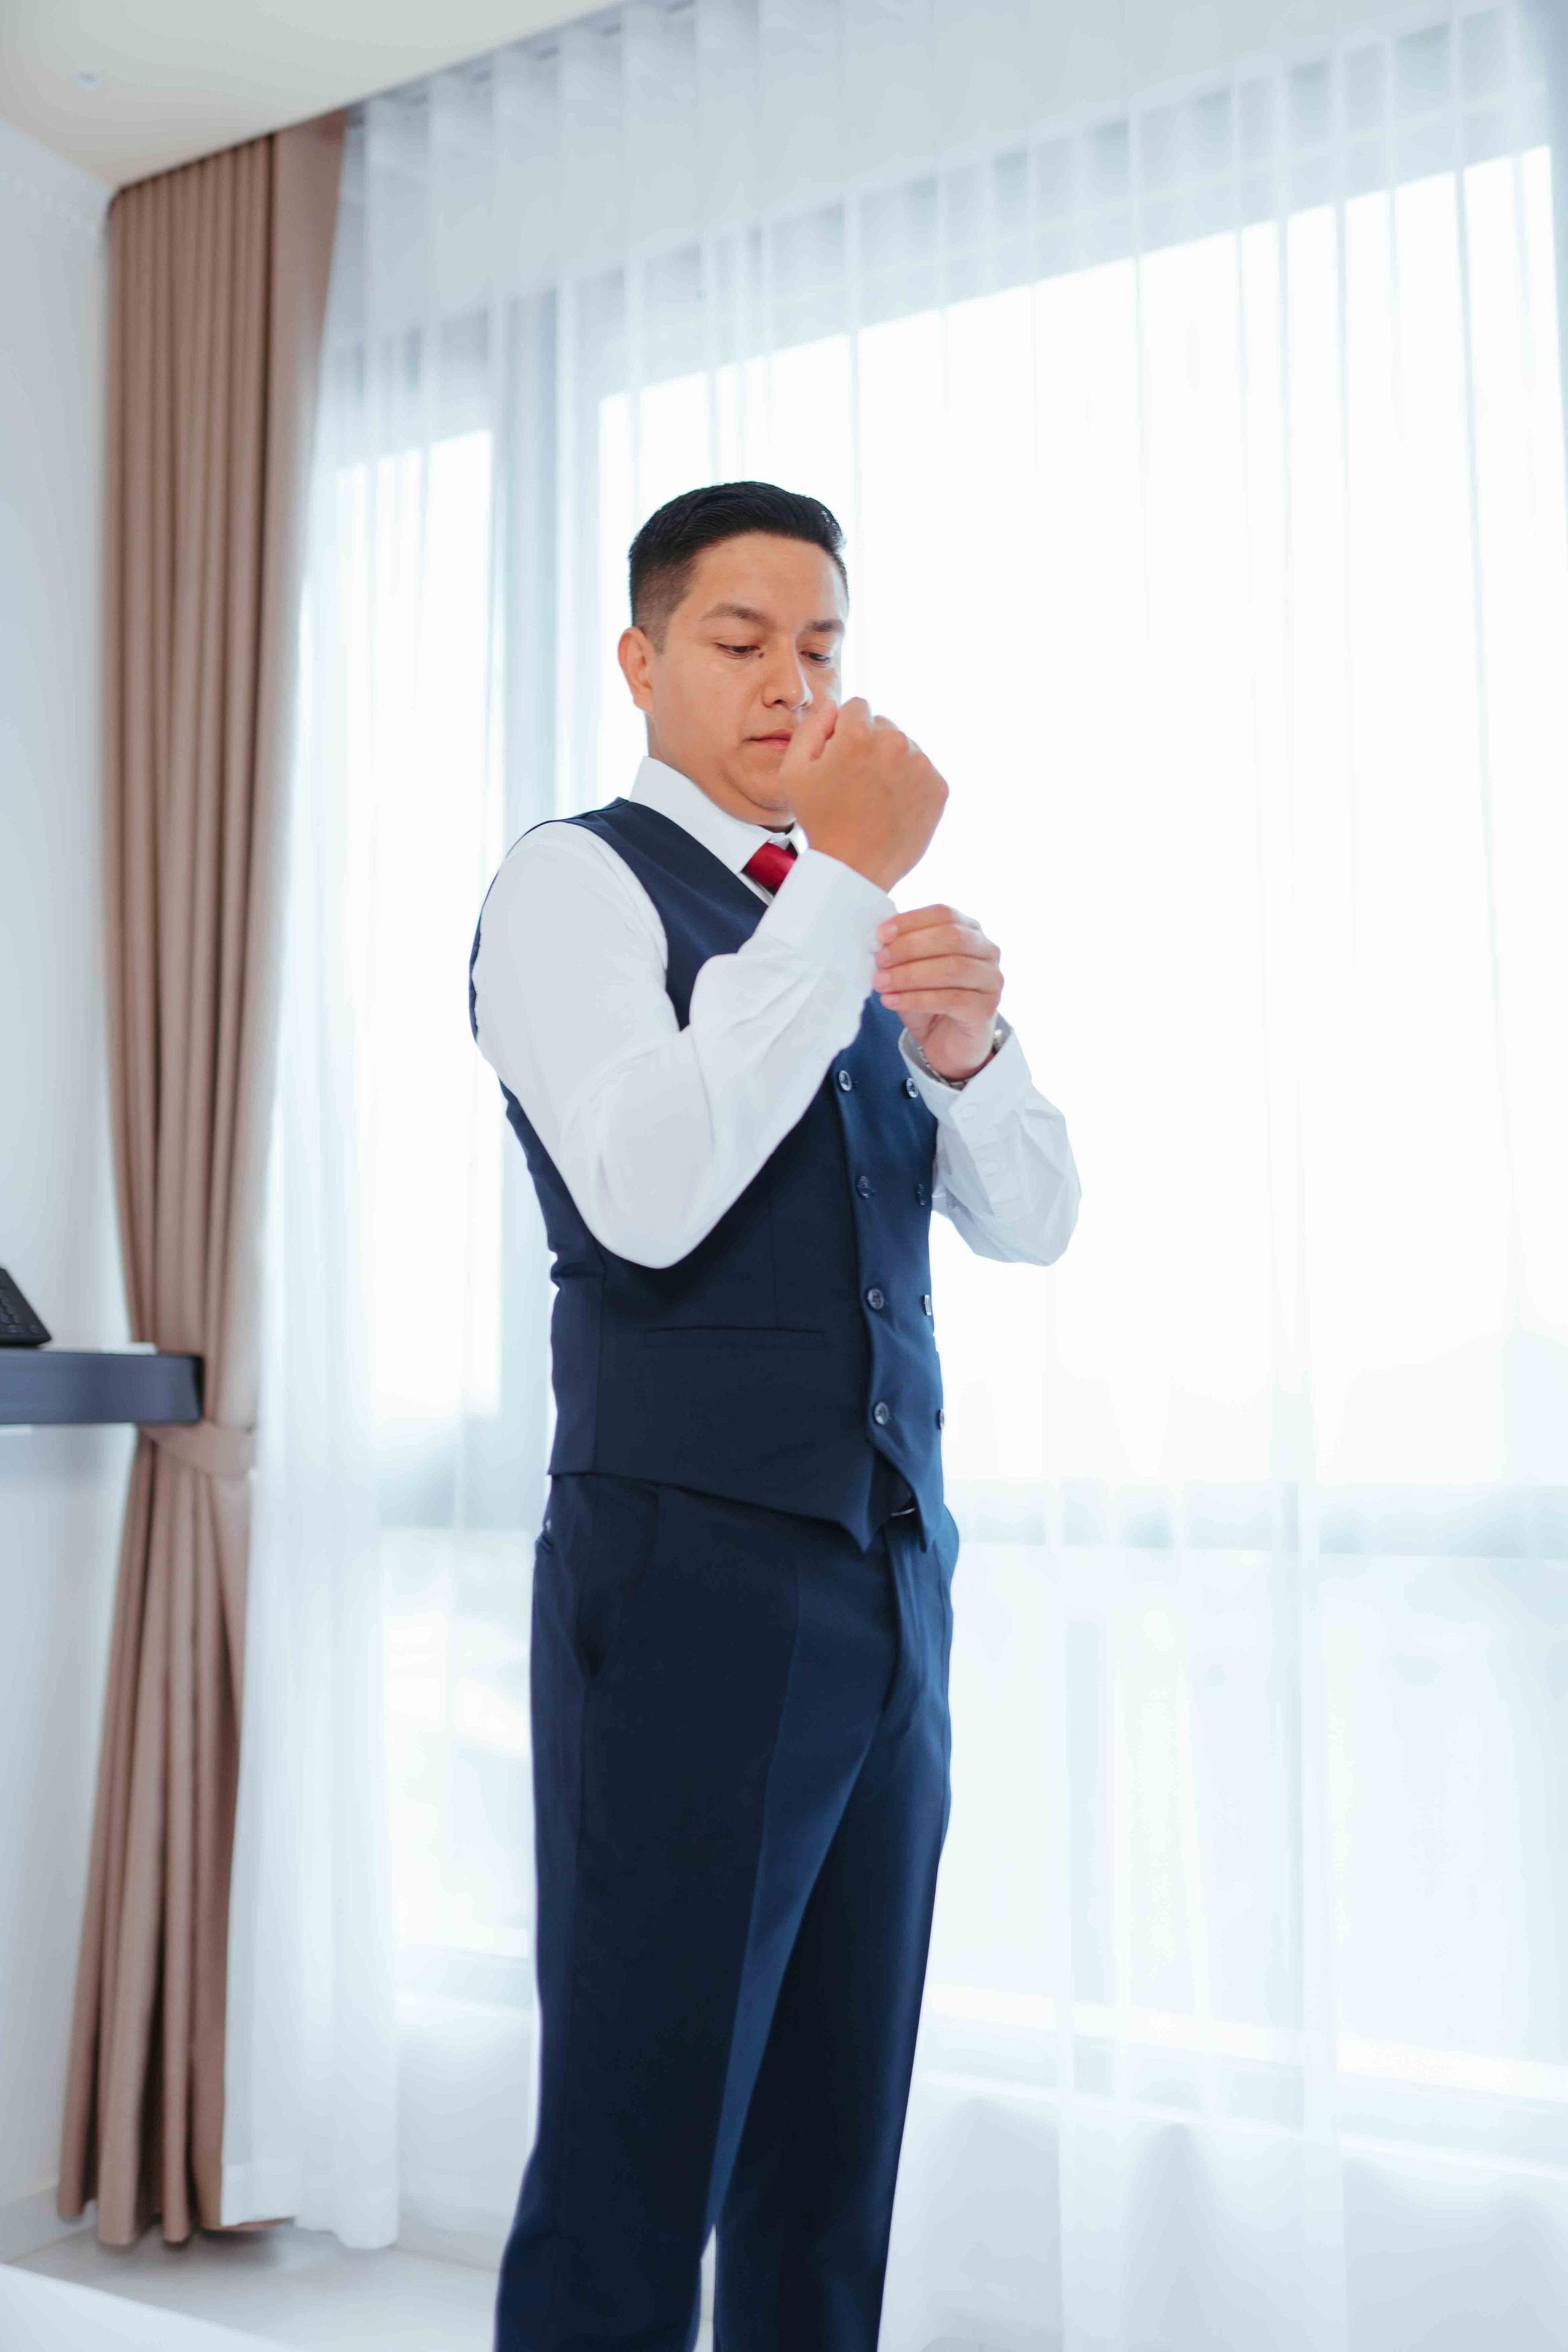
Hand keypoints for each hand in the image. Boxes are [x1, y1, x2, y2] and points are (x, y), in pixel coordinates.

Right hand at [779, 696, 946, 889]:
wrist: (855, 869)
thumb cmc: (820, 821)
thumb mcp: (793, 771)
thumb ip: (810, 726)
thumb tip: (833, 705)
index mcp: (860, 734)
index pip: (857, 707)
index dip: (843, 732)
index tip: (839, 759)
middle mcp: (896, 743)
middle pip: (883, 725)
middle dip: (870, 744)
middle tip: (856, 782)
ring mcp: (922, 765)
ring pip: (905, 748)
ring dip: (891, 763)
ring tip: (874, 797)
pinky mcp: (939, 787)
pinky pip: (923, 771)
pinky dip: (910, 784)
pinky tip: (892, 807)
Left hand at [873, 904, 1003, 1080]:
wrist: (948, 1043)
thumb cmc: (930, 1000)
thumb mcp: (913, 968)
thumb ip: (903, 950)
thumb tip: (881, 940)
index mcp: (971, 931)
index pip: (943, 914)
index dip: (911, 921)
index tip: (881, 934)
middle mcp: (988, 951)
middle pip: (951, 937)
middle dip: (909, 947)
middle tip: (880, 960)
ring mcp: (991, 980)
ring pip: (951, 968)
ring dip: (909, 975)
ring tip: (880, 983)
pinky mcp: (985, 1009)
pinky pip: (950, 999)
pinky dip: (916, 999)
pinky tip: (892, 1001)